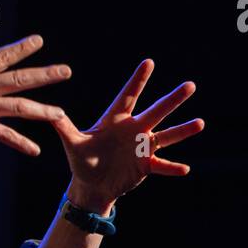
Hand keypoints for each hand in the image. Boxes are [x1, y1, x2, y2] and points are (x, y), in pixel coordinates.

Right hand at [0, 35, 70, 155]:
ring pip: (19, 106)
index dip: (21, 48)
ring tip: (61, 114)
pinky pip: (4, 135)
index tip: (39, 40)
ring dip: (42, 110)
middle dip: (45, 75)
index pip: (2, 56)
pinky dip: (20, 143)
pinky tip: (35, 150)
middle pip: (19, 79)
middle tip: (67, 71)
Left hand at [51, 58, 203, 210]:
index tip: (149, 62)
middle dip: (172, 99)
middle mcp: (134, 129)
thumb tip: (47, 113)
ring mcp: (142, 147)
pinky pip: (162, 166)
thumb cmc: (82, 160)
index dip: (138, 80)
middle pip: (156, 111)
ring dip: (182, 130)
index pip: (129, 96)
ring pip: (166, 136)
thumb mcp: (72, 144)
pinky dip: (172, 168)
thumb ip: (63, 128)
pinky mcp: (146, 166)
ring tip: (200, 123)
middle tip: (190, 85)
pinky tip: (185, 168)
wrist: (92, 185)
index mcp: (116, 120)